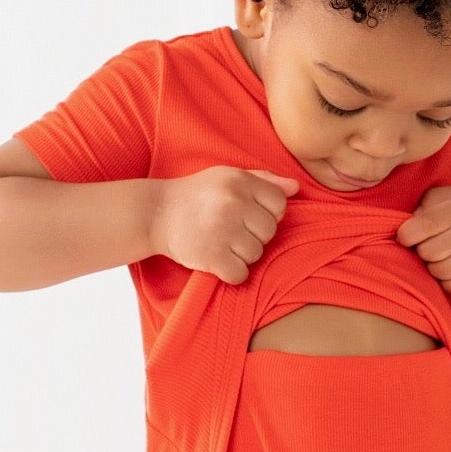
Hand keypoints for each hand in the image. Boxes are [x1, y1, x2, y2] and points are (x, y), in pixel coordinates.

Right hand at [153, 165, 301, 283]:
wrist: (155, 213)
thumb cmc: (196, 195)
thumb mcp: (227, 177)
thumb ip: (262, 181)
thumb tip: (295, 187)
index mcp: (239, 181)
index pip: (279, 203)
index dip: (267, 213)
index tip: (247, 215)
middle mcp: (232, 203)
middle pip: (270, 231)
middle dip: (254, 235)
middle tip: (230, 231)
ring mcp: (222, 230)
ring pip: (256, 254)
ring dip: (242, 255)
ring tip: (222, 243)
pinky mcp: (211, 255)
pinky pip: (240, 274)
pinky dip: (231, 273)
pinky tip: (218, 261)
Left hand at [394, 184, 450, 298]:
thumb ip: (432, 200)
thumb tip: (409, 221)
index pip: (420, 226)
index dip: (407, 234)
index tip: (409, 235)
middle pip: (424, 251)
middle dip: (425, 248)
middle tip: (439, 243)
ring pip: (433, 270)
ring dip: (436, 265)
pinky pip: (446, 287)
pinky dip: (448, 280)